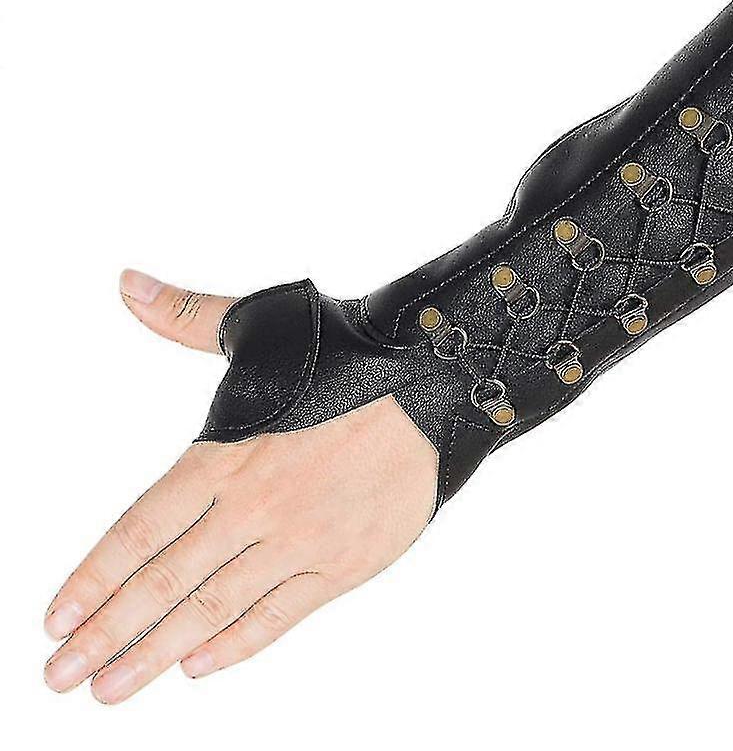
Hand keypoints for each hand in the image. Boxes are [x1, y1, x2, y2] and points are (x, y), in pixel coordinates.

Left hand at [43, 270, 436, 703]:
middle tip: (60, 678)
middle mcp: (253, 505)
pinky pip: (280, 616)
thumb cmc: (349, 353)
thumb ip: (186, 315)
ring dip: (154, 655)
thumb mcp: (261, 325)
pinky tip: (199, 666)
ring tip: (111, 690)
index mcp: (224, 453)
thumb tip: (128, 284)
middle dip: (104, 636)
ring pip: (212, 610)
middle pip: (162, 583)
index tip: (54, 620)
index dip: (90, 581)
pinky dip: (236, 644)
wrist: (436, 381)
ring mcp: (299, 539)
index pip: (138, 531)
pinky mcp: (344, 563)